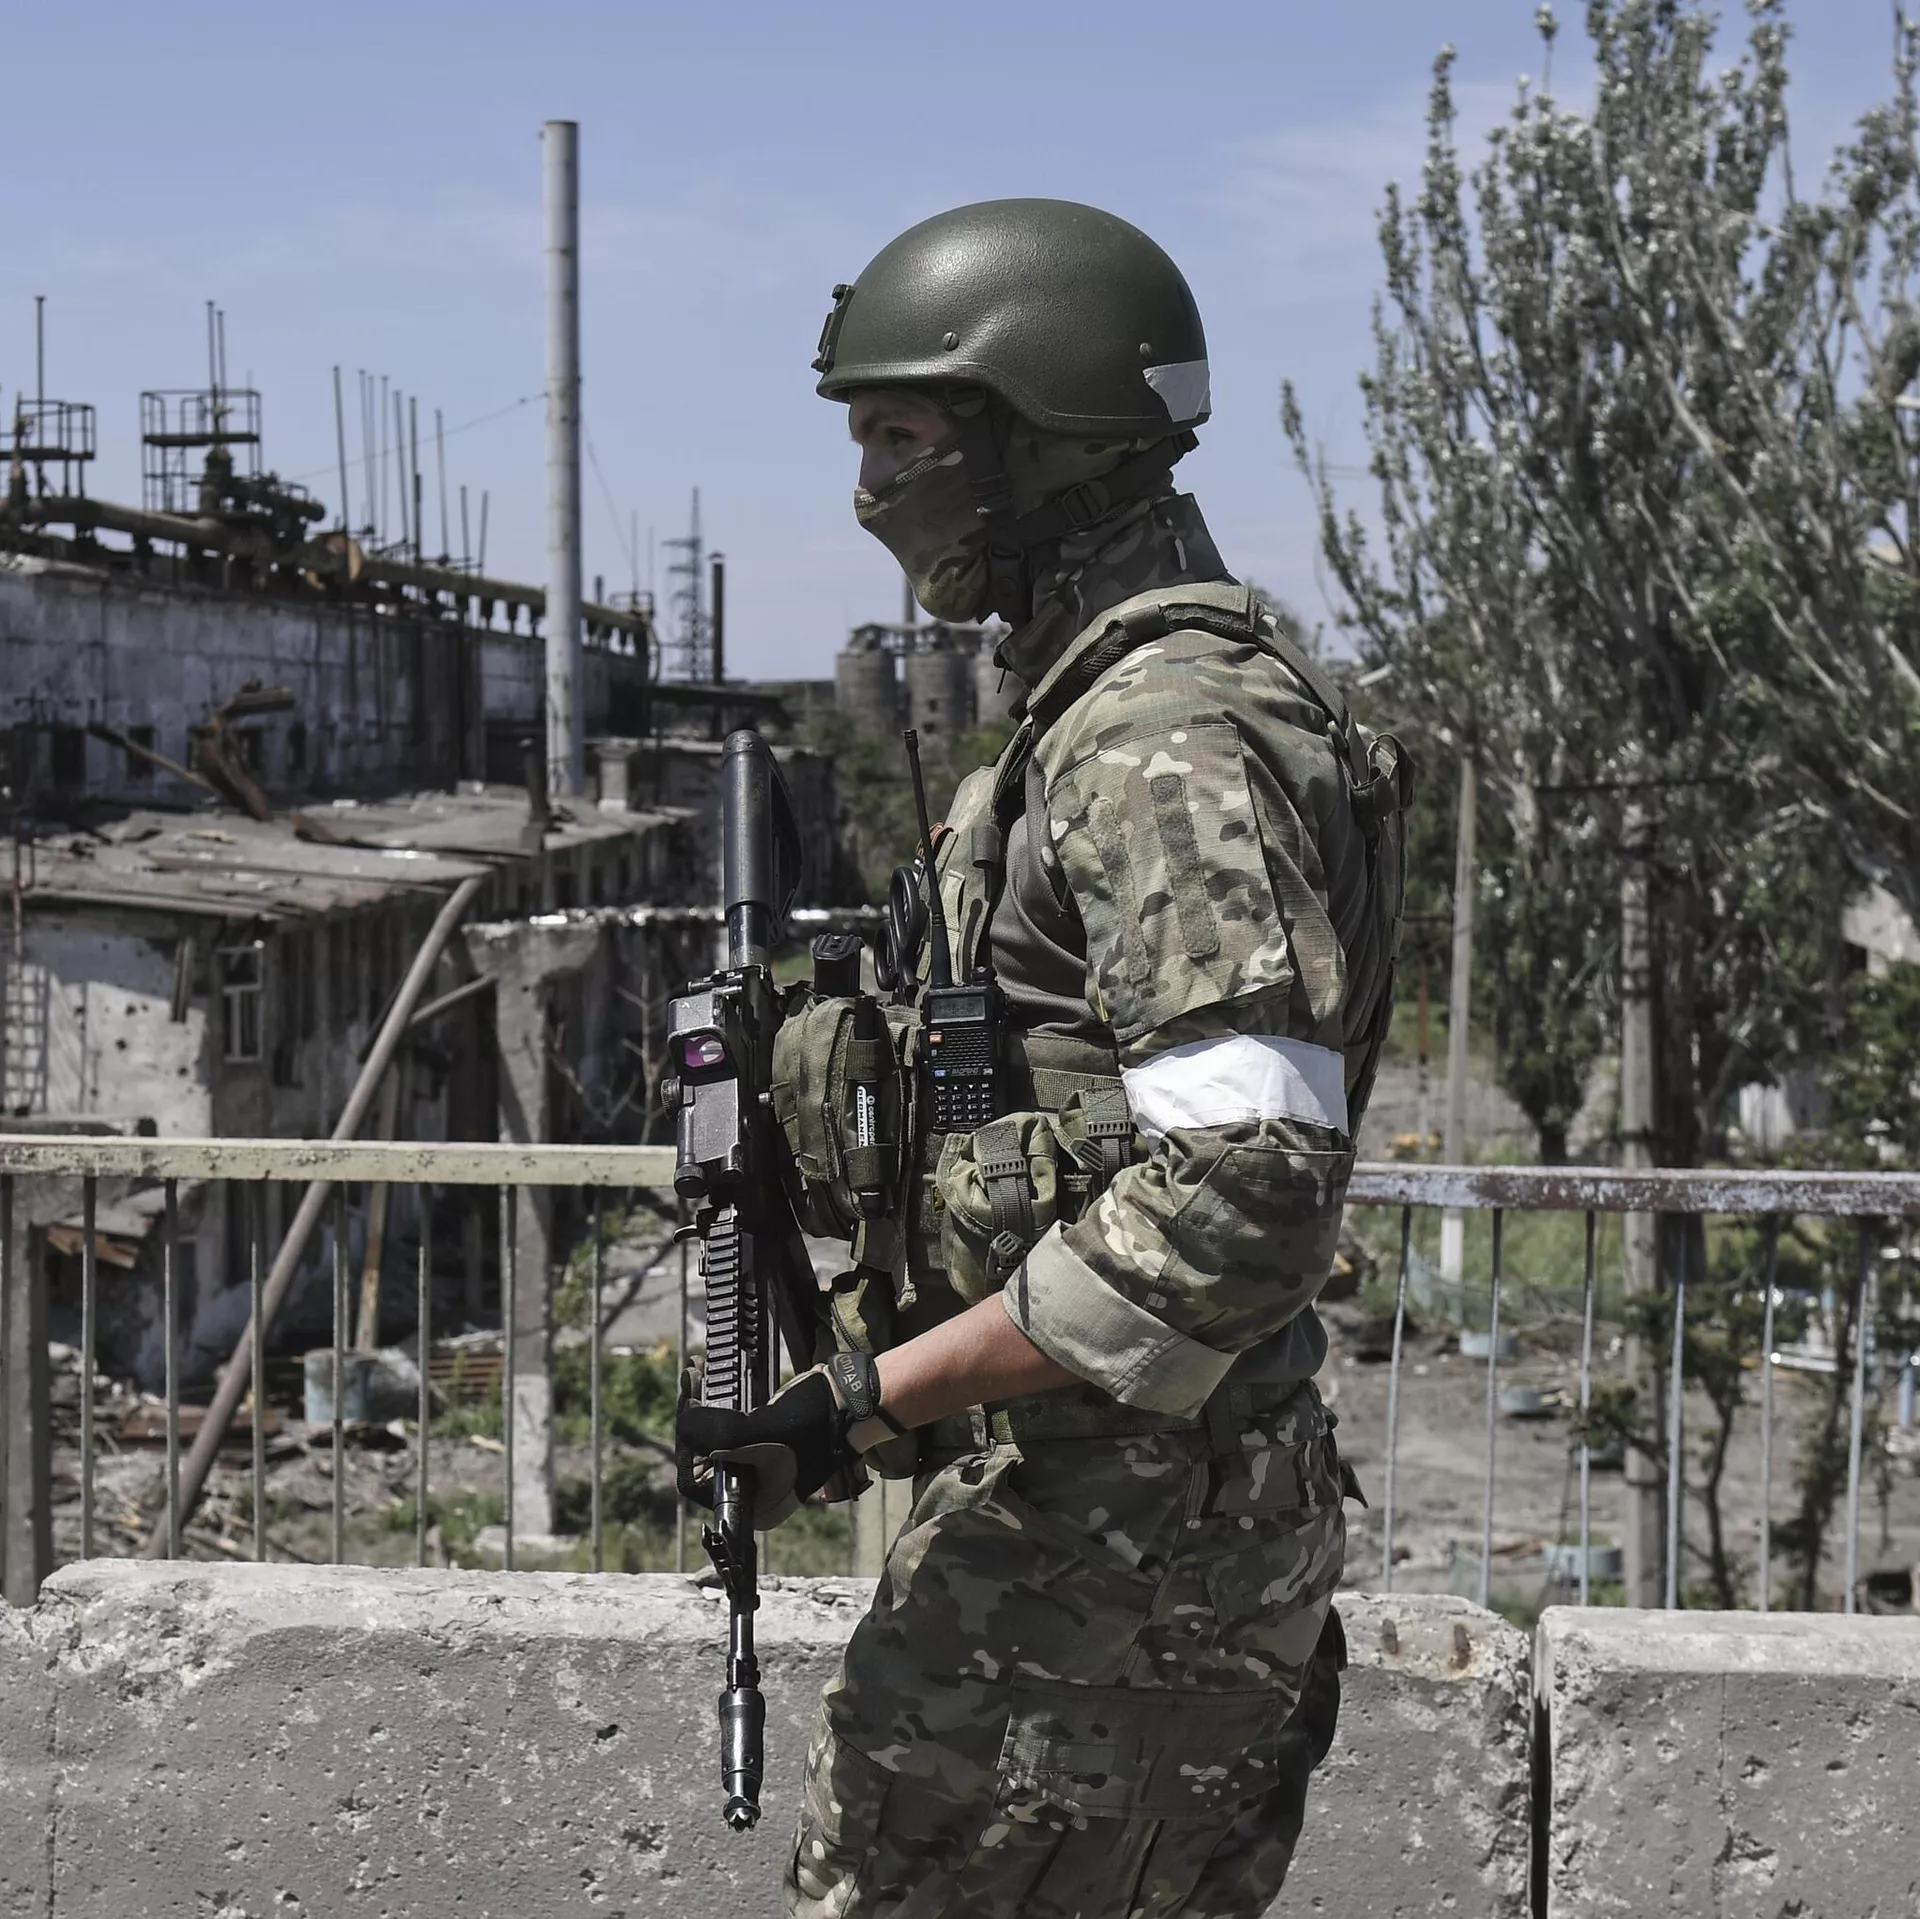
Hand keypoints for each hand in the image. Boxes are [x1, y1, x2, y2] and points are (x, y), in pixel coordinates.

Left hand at [676, 1368, 846, 1529]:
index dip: (686, 1446)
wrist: (854, 1399)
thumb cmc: (816, 1421)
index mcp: (755, 1506)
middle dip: (692, 1419)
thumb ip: (719, 1435)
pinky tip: (710, 1378)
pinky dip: (717, 1403)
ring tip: (696, 1374)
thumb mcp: (764, 1431)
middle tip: (689, 1381)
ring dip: (701, 1406)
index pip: (699, 1484)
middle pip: (703, 1459)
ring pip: (713, 1440)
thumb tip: (682, 1424)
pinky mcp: (763, 1442)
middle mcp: (754, 1492)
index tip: (686, 1406)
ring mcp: (759, 1467)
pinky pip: (729, 1427)